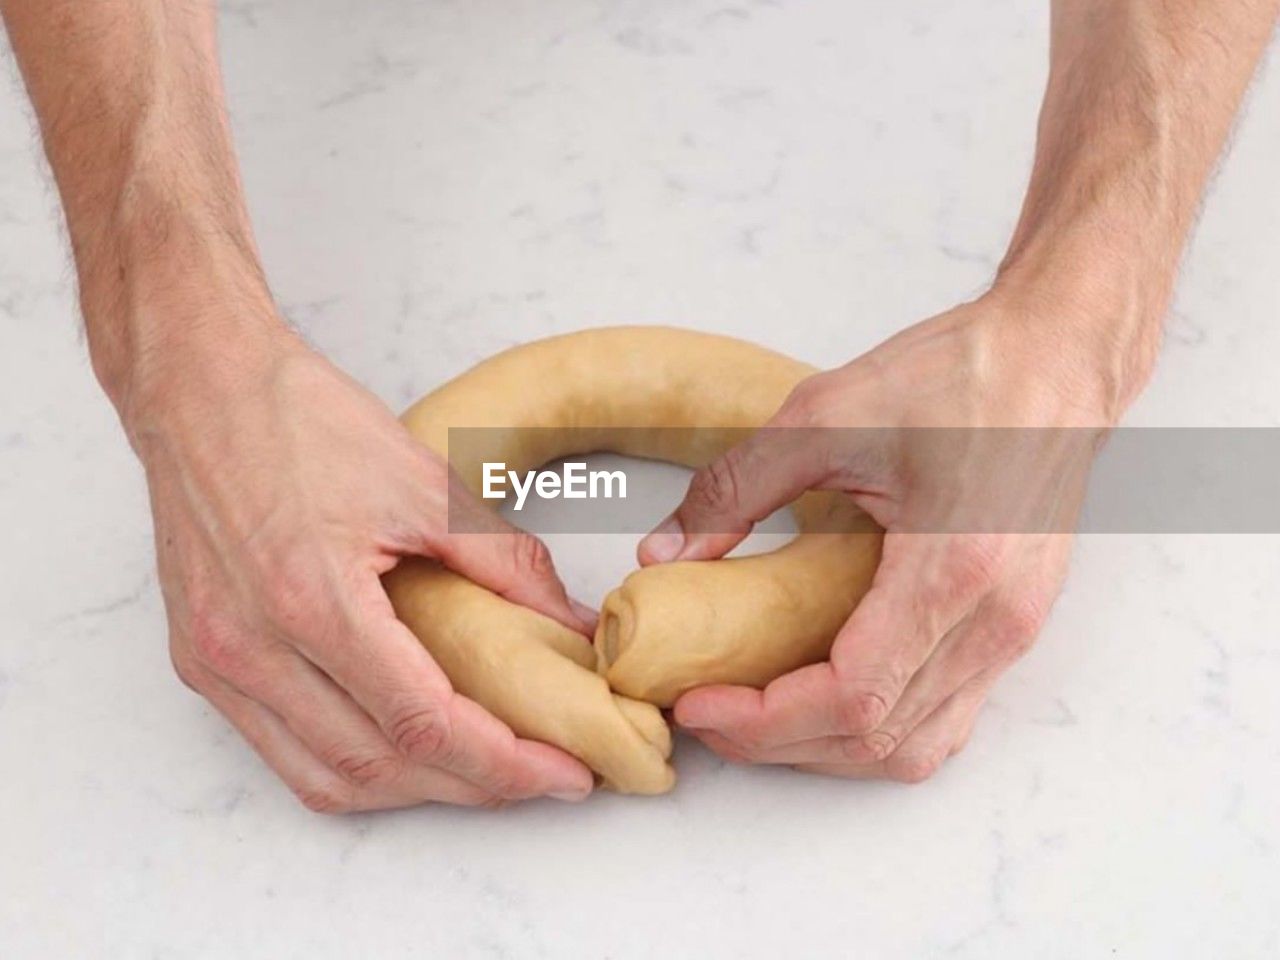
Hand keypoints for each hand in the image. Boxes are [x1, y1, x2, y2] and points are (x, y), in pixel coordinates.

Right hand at [130, 321, 596, 811]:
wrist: (199, 387)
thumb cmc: (300, 420)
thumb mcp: (424, 484)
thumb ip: (507, 564)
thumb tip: (572, 623)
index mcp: (310, 600)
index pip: (423, 724)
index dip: (504, 763)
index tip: (564, 772)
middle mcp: (250, 649)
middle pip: (379, 766)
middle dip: (473, 787)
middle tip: (542, 776)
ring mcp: (216, 663)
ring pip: (326, 777)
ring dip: (413, 790)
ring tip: (482, 773)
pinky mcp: (200, 662)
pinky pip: (281, 752)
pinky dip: (352, 769)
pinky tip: (403, 751)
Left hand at [639, 292, 1122, 781]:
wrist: (1057, 357)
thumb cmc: (962, 375)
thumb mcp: (825, 416)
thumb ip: (734, 489)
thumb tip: (662, 551)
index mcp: (953, 570)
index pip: (851, 699)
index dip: (764, 719)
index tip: (698, 702)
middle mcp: (994, 621)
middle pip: (877, 740)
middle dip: (779, 742)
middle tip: (709, 713)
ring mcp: (1013, 632)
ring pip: (914, 747)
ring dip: (826, 747)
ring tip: (756, 712)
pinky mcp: (1014, 626)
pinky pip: (944, 716)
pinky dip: (875, 729)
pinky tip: (822, 694)